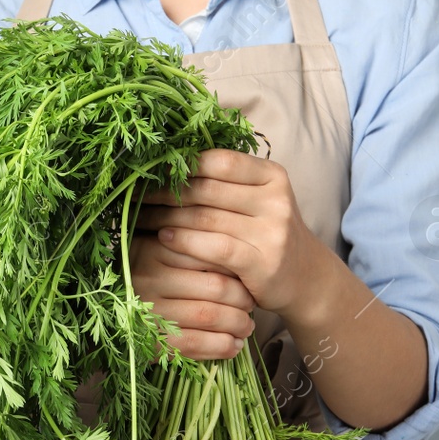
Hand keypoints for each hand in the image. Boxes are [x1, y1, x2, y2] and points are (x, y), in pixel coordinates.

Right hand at [129, 233, 255, 359]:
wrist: (99, 312)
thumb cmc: (138, 278)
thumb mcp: (157, 251)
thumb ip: (189, 246)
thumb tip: (240, 253)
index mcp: (154, 248)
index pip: (211, 254)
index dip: (239, 268)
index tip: (249, 276)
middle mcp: (148, 278)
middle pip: (216, 287)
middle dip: (243, 300)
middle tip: (252, 305)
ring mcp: (146, 312)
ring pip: (209, 316)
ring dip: (237, 325)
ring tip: (247, 327)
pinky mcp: (146, 341)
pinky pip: (194, 345)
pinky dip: (221, 347)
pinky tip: (233, 346)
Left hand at [138, 149, 330, 320]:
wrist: (305, 278)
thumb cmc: (265, 233)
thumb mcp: (255, 200)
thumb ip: (224, 183)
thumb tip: (168, 163)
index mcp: (272, 175)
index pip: (220, 161)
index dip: (182, 164)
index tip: (150, 171)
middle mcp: (276, 199)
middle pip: (207, 189)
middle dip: (166, 192)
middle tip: (134, 196)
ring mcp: (273, 231)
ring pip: (206, 218)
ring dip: (166, 217)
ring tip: (139, 218)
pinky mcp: (263, 262)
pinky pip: (216, 247)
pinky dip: (185, 242)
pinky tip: (162, 238)